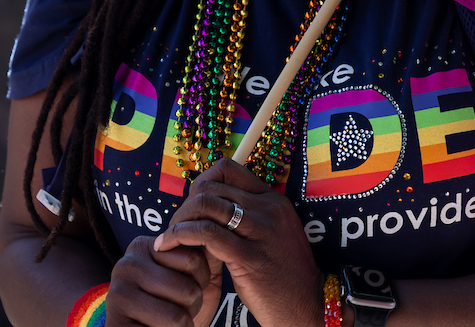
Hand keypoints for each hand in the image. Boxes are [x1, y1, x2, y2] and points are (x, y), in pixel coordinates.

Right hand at [106, 234, 209, 326]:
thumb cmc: (175, 302)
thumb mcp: (188, 273)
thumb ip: (197, 255)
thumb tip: (208, 238)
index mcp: (143, 246)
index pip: (194, 260)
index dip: (202, 281)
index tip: (187, 285)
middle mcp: (125, 266)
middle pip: (188, 290)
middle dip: (194, 306)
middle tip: (181, 308)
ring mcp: (117, 295)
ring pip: (176, 317)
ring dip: (183, 324)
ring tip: (171, 320)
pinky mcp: (114, 323)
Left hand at [153, 158, 322, 326]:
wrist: (305, 304)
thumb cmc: (283, 274)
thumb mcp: (271, 235)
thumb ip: (246, 218)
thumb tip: (208, 210)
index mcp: (273, 200)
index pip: (228, 169)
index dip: (202, 184)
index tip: (193, 207)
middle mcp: (268, 209)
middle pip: (211, 188)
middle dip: (184, 206)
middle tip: (176, 228)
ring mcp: (261, 231)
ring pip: (206, 205)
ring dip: (178, 221)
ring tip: (169, 240)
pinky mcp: (250, 257)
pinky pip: (207, 234)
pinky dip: (181, 236)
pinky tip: (171, 247)